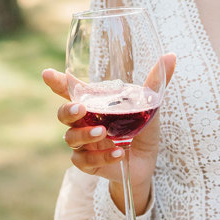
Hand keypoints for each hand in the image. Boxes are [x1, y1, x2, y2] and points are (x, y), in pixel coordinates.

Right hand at [41, 54, 175, 213]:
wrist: (145, 162)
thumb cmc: (142, 129)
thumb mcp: (150, 106)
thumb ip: (155, 83)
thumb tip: (171, 56)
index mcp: (94, 105)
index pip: (70, 91)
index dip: (57, 82)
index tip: (48, 74)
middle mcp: (84, 122)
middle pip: (63, 114)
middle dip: (67, 110)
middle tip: (81, 109)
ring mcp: (83, 143)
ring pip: (71, 138)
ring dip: (86, 135)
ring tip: (104, 133)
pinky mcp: (88, 163)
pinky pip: (85, 161)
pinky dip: (102, 157)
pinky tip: (118, 153)